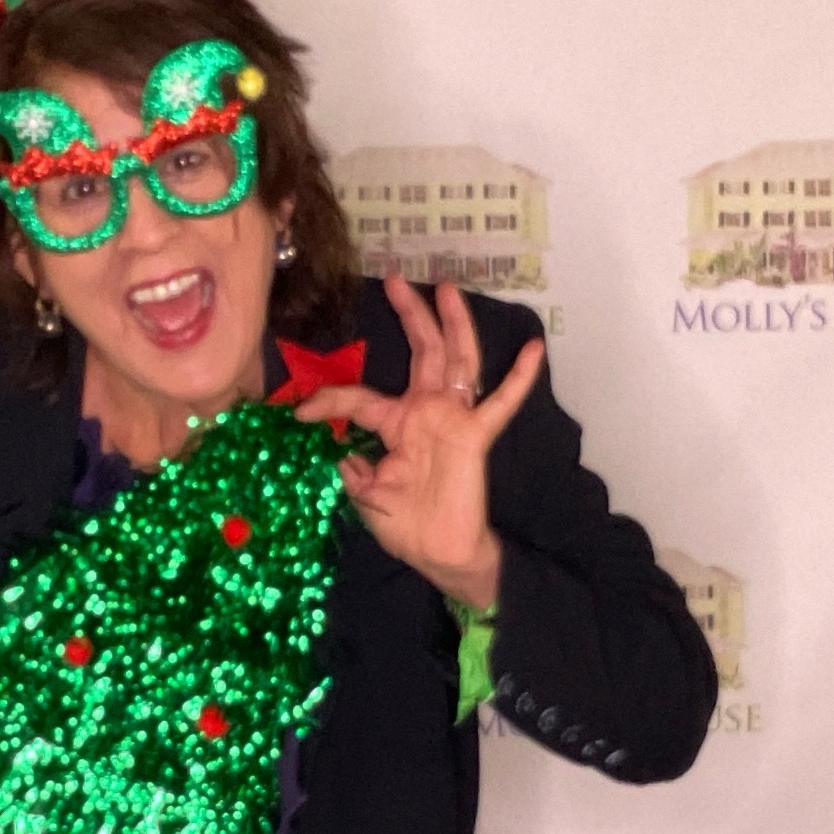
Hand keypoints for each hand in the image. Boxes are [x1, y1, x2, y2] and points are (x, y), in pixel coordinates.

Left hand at [288, 273, 543, 608]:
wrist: (439, 555)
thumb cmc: (406, 527)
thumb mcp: (367, 496)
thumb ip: (355, 470)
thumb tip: (342, 454)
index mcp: (395, 425)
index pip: (359, 398)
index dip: (328, 401)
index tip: (300, 413)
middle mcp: (425, 412)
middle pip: (420, 353)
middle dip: (409, 315)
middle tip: (395, 278)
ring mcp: (452, 420)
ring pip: (455, 361)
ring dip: (452, 324)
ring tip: (447, 288)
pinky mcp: (474, 436)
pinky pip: (500, 404)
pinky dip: (519, 378)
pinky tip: (534, 349)